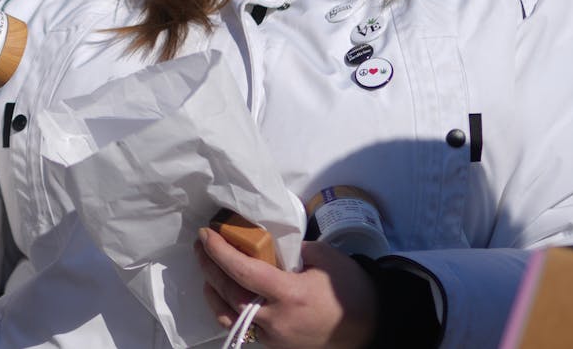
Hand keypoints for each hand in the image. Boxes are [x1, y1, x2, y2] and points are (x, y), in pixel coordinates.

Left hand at [197, 230, 376, 348]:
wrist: (371, 327)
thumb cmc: (349, 289)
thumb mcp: (324, 257)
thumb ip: (291, 249)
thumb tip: (265, 242)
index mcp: (290, 294)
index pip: (242, 272)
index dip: (219, 252)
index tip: (205, 235)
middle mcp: (277, 319)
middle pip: (229, 292)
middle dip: (209, 266)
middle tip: (201, 245)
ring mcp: (274, 337)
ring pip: (228, 315)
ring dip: (211, 290)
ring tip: (207, 267)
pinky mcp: (275, 346)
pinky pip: (242, 328)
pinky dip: (226, 308)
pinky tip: (223, 292)